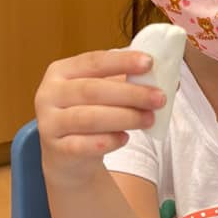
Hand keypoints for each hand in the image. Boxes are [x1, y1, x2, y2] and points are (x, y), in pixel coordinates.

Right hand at [34, 50, 166, 187]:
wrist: (68, 156)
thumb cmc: (90, 114)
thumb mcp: (104, 94)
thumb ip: (127, 82)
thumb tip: (168, 80)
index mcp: (61, 71)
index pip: (93, 61)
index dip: (122, 61)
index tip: (150, 63)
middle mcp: (49, 94)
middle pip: (92, 90)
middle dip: (130, 94)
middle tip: (160, 98)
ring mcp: (49, 122)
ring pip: (89, 118)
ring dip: (125, 118)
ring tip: (149, 119)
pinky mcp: (56, 149)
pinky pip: (83, 145)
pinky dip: (108, 141)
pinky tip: (125, 138)